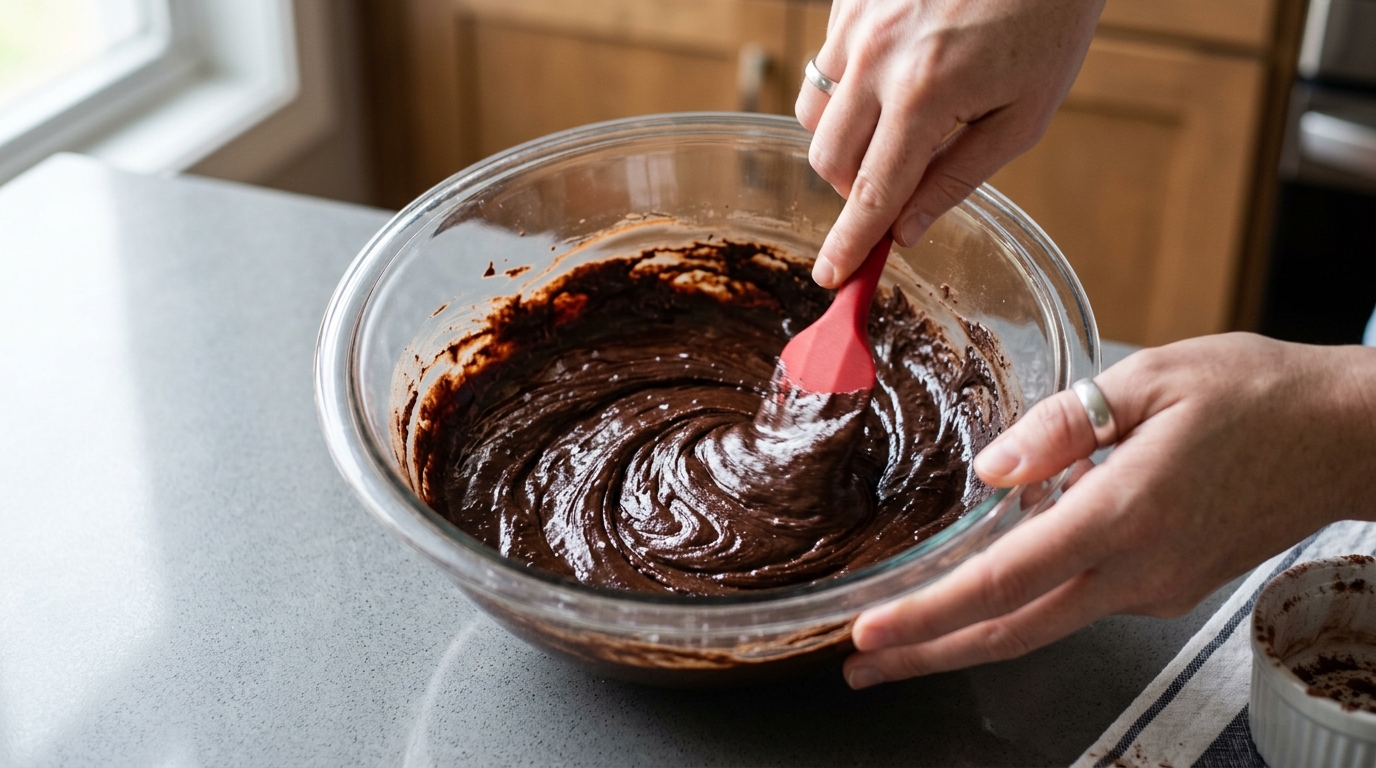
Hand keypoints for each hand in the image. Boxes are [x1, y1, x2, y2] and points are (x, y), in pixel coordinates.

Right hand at [797, 0, 1103, 286]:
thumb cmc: (1046, 23)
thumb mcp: (1023, 115)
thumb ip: (958, 178)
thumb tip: (906, 230)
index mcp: (925, 96)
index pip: (871, 192)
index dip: (850, 242)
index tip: (831, 277)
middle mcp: (876, 59)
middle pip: (828, 160)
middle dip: (855, 187)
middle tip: (901, 179)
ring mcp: (855, 25)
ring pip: (812, 115)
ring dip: (845, 137)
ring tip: (898, 121)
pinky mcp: (847, 1)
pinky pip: (825, 66)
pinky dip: (850, 86)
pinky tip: (898, 68)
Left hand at [843, 333, 1375, 688]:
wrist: (1345, 437)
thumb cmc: (1256, 394)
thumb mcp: (1152, 378)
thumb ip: (1061, 425)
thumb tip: (992, 469)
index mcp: (1123, 513)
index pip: (1002, 582)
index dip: (926, 613)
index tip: (869, 632)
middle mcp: (1137, 569)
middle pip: (1011, 633)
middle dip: (926, 655)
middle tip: (858, 668)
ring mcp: (1155, 588)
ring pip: (1043, 627)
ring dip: (967, 637)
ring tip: (904, 638)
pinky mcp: (1168, 588)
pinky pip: (1082, 602)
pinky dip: (1025, 604)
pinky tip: (993, 581)